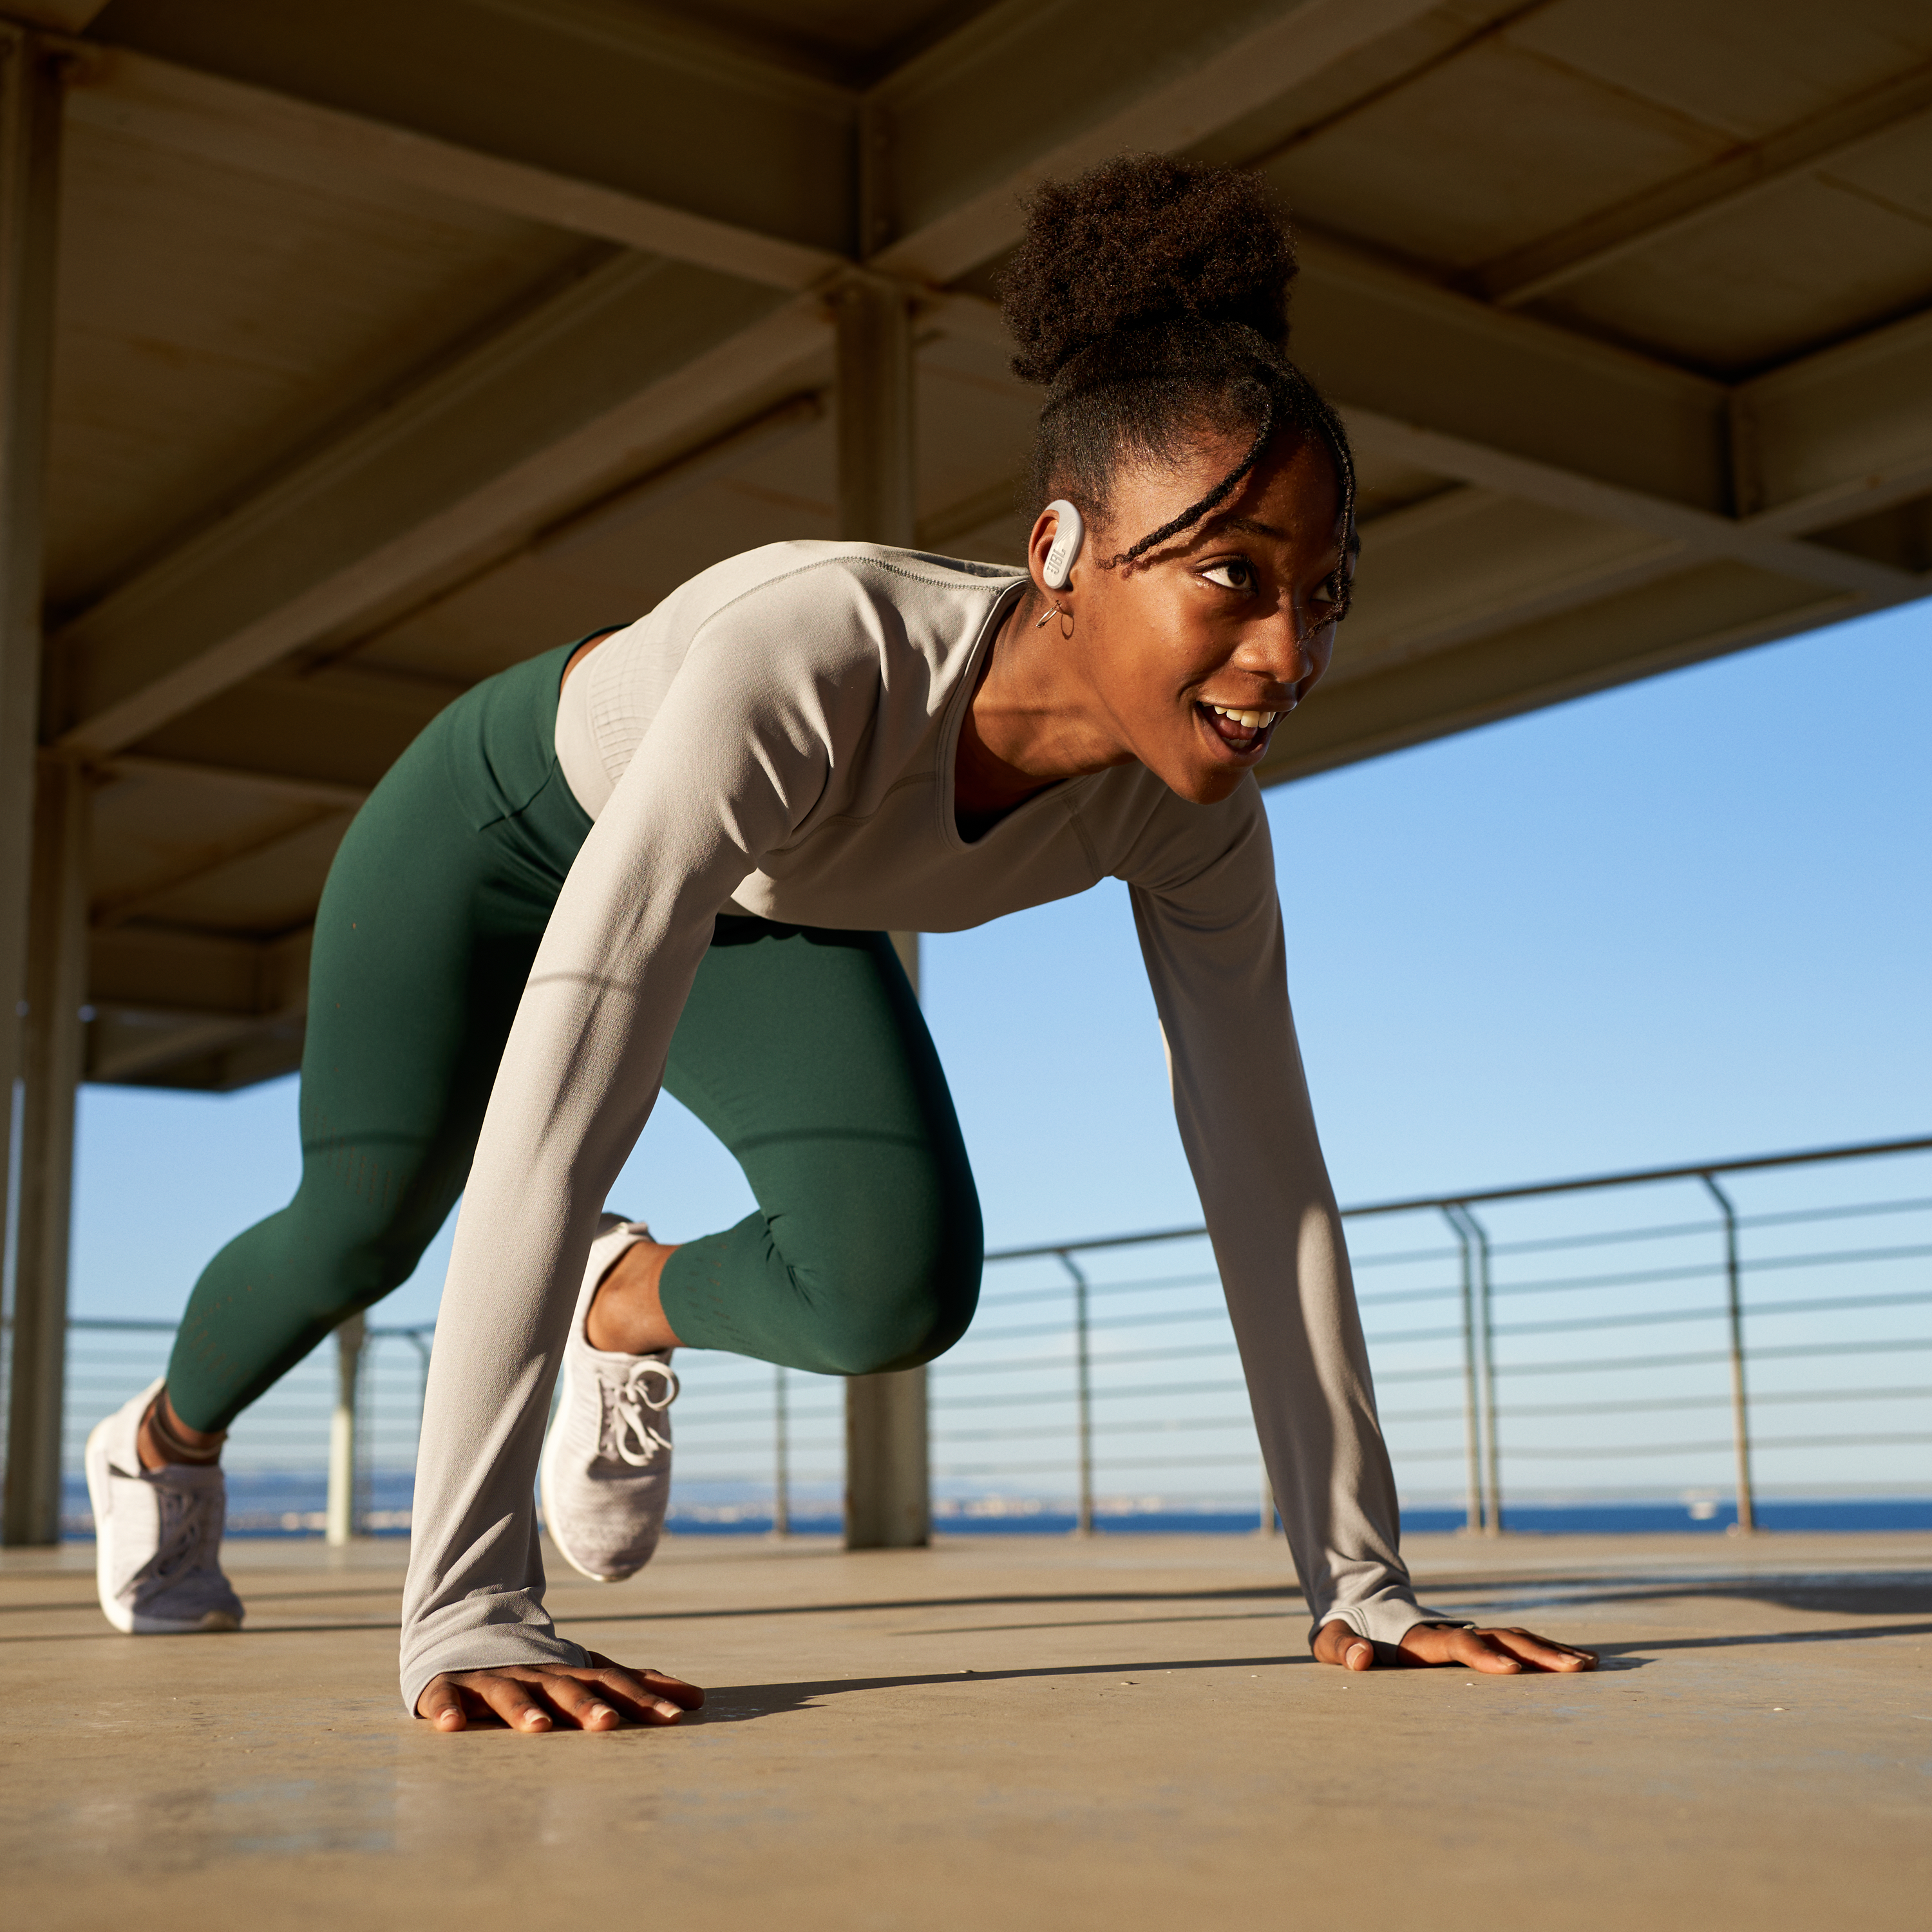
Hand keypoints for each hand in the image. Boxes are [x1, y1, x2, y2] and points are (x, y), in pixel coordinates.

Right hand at [415, 1652, 705, 1730]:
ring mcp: (490, 1678)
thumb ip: (639, 1688)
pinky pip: (445, 1697)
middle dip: (585, 1705)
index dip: (642, 1699)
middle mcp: (534, 1673)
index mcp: (568, 1673)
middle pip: (563, 1687)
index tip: (675, 1719)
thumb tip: (701, 1699)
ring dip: (523, 1710)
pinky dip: (447, 1709)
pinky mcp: (448, 1686)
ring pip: (507, 1693)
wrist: (466, 1639)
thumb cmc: (539, 1673)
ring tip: (539, 1729)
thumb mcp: (588, 1678)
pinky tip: (451, 1726)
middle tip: (607, 1725)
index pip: (611, 1684)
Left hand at [1313, 1619, 1595, 1674]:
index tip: (1511, 1670)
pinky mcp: (1476, 1639)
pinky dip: (1547, 1649)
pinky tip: (1581, 1661)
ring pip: (1515, 1637)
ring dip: (1551, 1650)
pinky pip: (1516, 1642)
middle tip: (1577, 1668)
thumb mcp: (1330, 1641)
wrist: (1359, 1604)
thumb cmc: (1344, 1632)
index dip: (1481, 1655)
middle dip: (1537, 1653)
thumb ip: (1341, 1648)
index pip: (1455, 1644)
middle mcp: (1450, 1630)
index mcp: (1418, 1636)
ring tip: (1590, 1664)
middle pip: (1500, 1637)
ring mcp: (1466, 1632)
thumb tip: (1359, 1656)